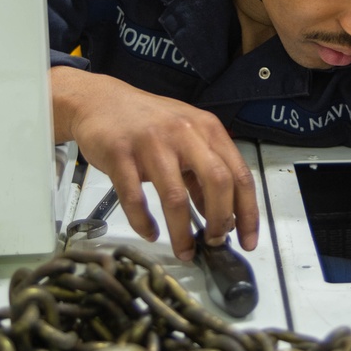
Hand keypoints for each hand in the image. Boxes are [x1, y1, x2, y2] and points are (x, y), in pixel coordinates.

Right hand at [51, 67, 258, 260]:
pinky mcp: (120, 155)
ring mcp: (151, 143)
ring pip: (175, 196)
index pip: (239, 174)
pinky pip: (134, 198)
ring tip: (184, 250)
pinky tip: (150, 233)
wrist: (101, 100)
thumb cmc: (149, 122)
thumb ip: (204, 174)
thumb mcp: (187, 139)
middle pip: (216, 182)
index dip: (248, 212)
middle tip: (214, 243)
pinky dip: (144, 222)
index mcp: (208, 129)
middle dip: (220, 220)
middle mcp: (184, 133)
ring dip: (182, 231)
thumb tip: (223, 216)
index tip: (248, 240)